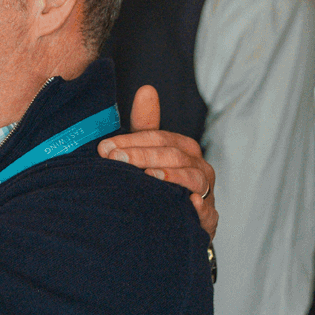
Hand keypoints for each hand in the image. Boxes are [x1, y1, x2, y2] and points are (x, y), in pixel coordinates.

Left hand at [97, 85, 217, 237]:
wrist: (172, 225)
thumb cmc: (159, 182)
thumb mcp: (149, 153)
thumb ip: (146, 125)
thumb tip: (147, 89)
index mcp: (184, 149)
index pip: (159, 138)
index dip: (132, 141)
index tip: (106, 147)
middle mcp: (199, 167)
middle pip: (173, 156)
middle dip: (143, 156)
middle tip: (116, 160)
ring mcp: (206, 193)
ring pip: (193, 179)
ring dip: (172, 176)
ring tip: (151, 176)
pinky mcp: (208, 219)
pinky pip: (208, 213)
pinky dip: (201, 208)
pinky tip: (189, 203)